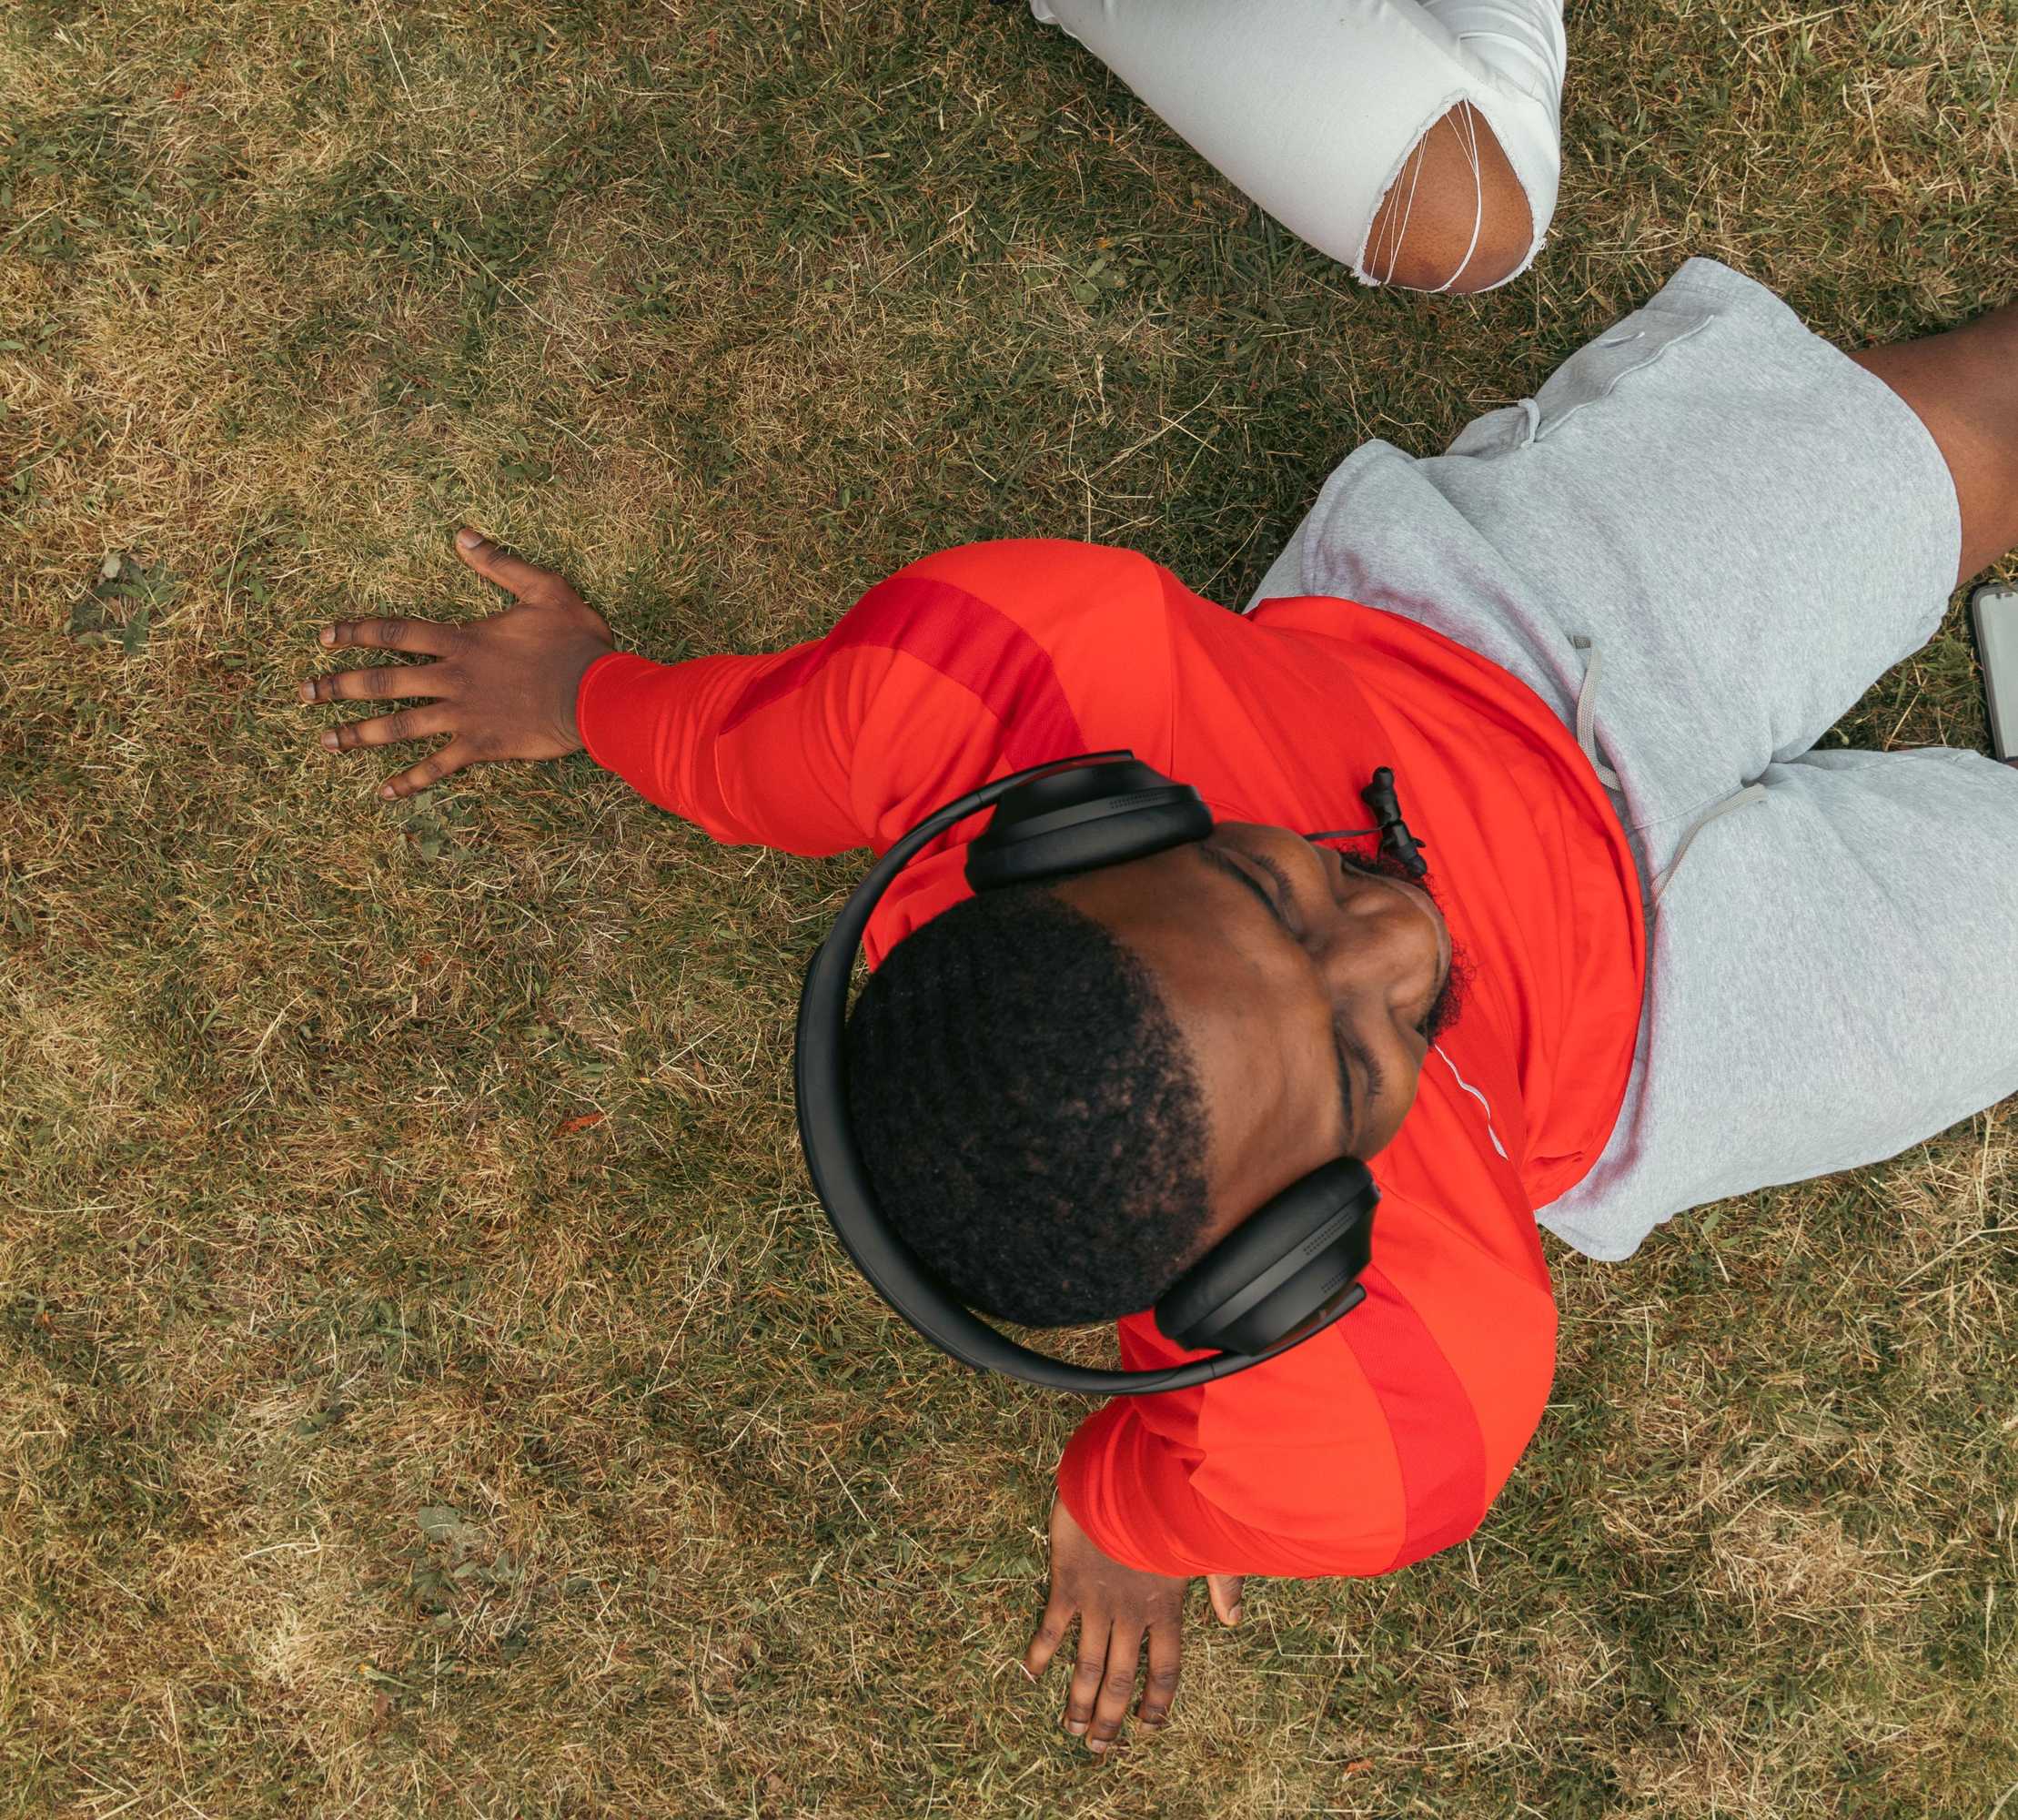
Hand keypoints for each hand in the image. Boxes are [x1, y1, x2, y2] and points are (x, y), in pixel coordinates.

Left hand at [297, 527, 615, 799]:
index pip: (395, 632)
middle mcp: (452, 678)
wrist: (597, 695)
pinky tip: (385, 793)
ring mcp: (463, 715)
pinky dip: (410, 781)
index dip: (356, 632)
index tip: (324, 637)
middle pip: (383, 681)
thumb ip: (500, 564)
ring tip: (327, 741)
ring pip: (398, 726)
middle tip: (305, 693)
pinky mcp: (480, 746)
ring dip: (358, 734)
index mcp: (462, 640)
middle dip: (338, 687)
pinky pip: (437, 767)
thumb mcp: (545, 589)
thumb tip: (463, 536)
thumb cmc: (575, 642)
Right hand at [1021, 1496, 1244, 1753]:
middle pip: (1122, 1680)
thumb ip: (1224, 1582)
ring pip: (1088, 1665)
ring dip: (1078, 1700)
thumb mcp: (1204, 1543)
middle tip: (1098, 1747)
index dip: (1157, 1702)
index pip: (1165, 1669)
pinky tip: (1031, 1673)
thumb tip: (1235, 1620)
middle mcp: (1131, 1614)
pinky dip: (1041, 1652)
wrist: (1124, 1476)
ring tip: (1071, 1727)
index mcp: (1166, 1608)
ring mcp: (1098, 1602)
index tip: (1148, 1728)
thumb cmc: (1169, 1504)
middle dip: (1110, 1717)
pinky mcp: (1068, 1583)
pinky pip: (1052, 1627)